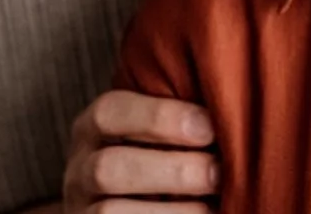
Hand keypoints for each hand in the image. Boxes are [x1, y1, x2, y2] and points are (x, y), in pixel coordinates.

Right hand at [61, 91, 218, 212]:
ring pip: (109, 212)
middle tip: (218, 174)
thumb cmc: (160, 162)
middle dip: (171, 171)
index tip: (208, 128)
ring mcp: (81, 209)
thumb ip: (180, 121)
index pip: (111, 111)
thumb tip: (231, 107)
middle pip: (109, 167)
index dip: (159, 117)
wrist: (132, 206)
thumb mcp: (157, 135)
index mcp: (93, 129)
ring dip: (170, 211)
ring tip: (212, 206)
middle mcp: (79, 169)